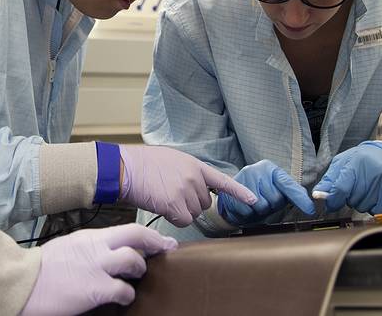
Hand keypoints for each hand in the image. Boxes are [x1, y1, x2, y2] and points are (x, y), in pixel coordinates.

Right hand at [19, 224, 176, 315]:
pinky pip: (124, 290)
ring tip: (134, 277)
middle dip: (155, 244)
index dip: (150, 236)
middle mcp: (96, 247)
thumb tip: (108, 251)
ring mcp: (97, 267)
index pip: (127, 229)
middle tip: (165, 252)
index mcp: (90, 237)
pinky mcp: (96, 289)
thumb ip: (90, 246)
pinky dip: (127, 294)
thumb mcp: (69, 246)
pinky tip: (121, 297)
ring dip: (139, 270)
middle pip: (136, 237)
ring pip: (134, 261)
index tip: (163, 242)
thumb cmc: (42, 268)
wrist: (22, 282)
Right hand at [118, 145, 257, 226]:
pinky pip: (183, 221)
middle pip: (204, 203)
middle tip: (170, 194)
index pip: (222, 180)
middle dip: (190, 203)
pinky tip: (162, 206)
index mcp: (194, 165)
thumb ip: (187, 172)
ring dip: (180, 211)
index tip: (254, 201)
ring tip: (163, 197)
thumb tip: (195, 186)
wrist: (126, 167)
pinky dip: (174, 218)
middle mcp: (194, 178)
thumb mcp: (171, 159)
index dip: (239, 192)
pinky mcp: (175, 204)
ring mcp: (185, 191)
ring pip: (193, 213)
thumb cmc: (143, 164)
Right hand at [217, 160, 315, 224]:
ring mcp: (243, 179)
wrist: (231, 194)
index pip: (288, 184)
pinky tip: (245, 206)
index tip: (310, 209)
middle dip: (272, 205)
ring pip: (262, 206)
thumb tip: (307, 200)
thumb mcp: (275, 189)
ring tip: (255, 204)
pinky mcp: (231, 191)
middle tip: (265, 201)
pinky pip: (248, 211)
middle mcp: (257, 170)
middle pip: (275, 199)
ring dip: (260, 211)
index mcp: (271, 169)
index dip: (299, 198)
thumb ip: (290, 192)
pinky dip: (248, 214)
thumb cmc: (258, 193)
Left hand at [312, 141, 381, 213]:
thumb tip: (317, 195)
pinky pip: (378, 210)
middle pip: (352, 200)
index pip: (341, 188)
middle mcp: (372, 172)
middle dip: (349, 198)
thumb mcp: (342, 163)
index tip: (331, 204)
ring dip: (361, 203)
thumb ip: (330, 179)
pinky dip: (373, 207)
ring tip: (365, 189)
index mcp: (356, 162)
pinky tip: (374, 195)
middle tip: (354, 187)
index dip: (333, 200)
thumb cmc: (363, 159)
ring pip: (364, 207)